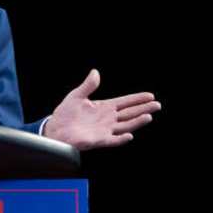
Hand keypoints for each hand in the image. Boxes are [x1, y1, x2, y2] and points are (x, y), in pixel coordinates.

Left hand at [42, 69, 159, 150]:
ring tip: (149, 116)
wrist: (55, 129)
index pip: (124, 102)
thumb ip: (88, 85)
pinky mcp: (99, 140)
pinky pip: (113, 140)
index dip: (137, 99)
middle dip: (143, 109)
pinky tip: (130, 135)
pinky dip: (121, 139)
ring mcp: (105, 130)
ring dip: (137, 122)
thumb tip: (95, 72)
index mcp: (104, 107)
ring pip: (126, 125)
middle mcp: (107, 119)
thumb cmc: (65, 114)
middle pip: (130, 113)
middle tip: (157, 105)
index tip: (150, 95)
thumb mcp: (76, 96)